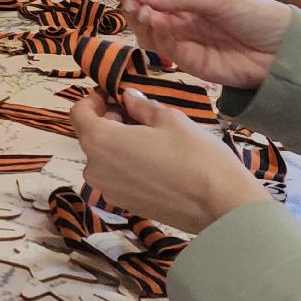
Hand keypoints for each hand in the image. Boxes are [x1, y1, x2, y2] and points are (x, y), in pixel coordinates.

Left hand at [71, 88, 270, 232]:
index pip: (79, 114)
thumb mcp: (170, 119)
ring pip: (105, 157)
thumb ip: (141, 106)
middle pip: (92, 136)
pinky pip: (117, 177)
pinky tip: (155, 160)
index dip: (93, 100)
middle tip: (140, 113)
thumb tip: (128, 97)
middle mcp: (94, 169)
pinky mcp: (125, 205)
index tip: (114, 94)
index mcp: (99, 142)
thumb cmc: (195, 155)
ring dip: (119, 143)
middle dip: (110, 120)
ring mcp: (108, 191)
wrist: (221, 206)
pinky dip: (127, 164)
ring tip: (152, 136)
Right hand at [109, 0, 290, 88]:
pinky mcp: (193, 65)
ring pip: (152, 35)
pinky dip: (157, 38)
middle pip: (149, 17)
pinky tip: (157, 25)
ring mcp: (188, 45)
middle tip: (129, 1)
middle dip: (136, 8)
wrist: (285, 50)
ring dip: (143, 23)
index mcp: (193, 4)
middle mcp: (186, 24)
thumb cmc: (257, 15)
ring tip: (142, 11)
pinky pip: (167, 51)